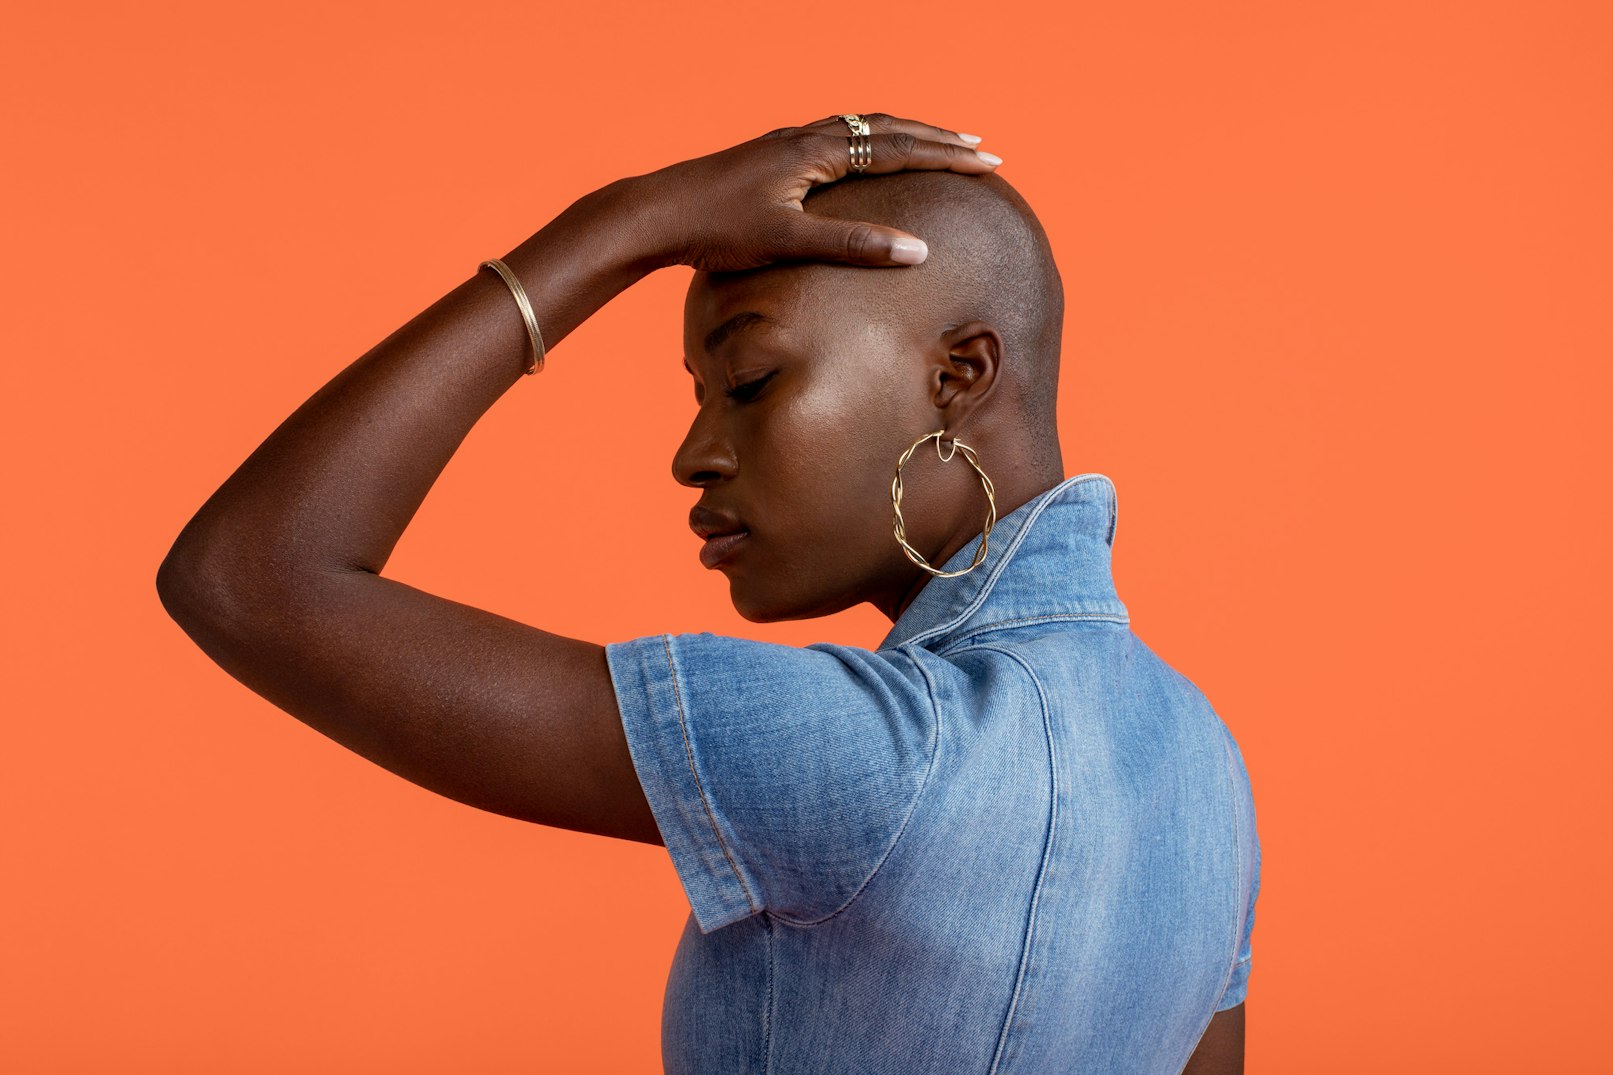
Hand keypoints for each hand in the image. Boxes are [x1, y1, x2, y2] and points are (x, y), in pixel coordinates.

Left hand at [623, 113, 998, 272]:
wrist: (657, 214)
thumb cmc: (718, 228)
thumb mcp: (790, 241)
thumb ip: (854, 246)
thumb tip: (917, 250)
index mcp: (817, 151)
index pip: (899, 148)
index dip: (947, 157)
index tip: (988, 162)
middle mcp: (806, 138)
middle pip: (887, 128)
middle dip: (937, 140)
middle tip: (980, 149)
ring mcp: (787, 145)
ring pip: (862, 128)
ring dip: (905, 136)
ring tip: (937, 145)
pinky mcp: (772, 159)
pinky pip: (837, 138)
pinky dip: (870, 142)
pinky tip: (868, 157)